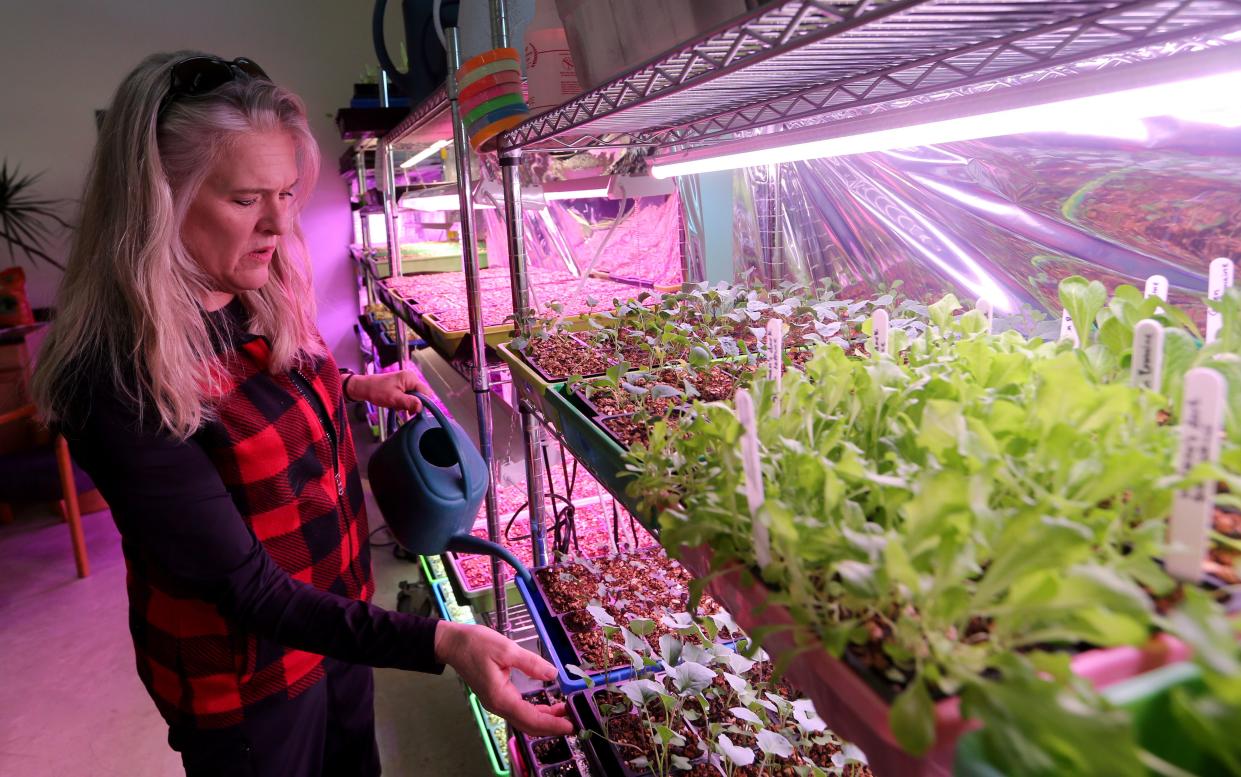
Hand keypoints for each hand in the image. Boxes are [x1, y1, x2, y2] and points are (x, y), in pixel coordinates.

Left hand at [347, 370, 430, 412]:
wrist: (364, 388)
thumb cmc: (376, 390)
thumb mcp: (393, 399)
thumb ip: (409, 402)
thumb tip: (421, 407)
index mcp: (410, 378)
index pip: (426, 392)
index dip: (424, 403)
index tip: (417, 411)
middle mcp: (410, 378)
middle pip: (421, 395)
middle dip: (414, 404)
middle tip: (403, 408)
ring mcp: (407, 382)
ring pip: (415, 397)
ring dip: (408, 404)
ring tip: (397, 404)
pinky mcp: (403, 386)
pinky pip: (409, 396)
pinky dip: (404, 402)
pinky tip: (396, 403)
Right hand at [434, 621, 573, 736]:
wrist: (452, 643)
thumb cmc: (476, 644)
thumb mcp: (506, 648)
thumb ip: (530, 663)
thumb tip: (552, 674)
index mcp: (500, 697)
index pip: (531, 718)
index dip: (552, 723)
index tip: (570, 724)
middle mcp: (498, 705)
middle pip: (528, 724)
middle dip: (551, 725)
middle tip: (573, 721)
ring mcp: (496, 702)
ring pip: (524, 719)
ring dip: (545, 719)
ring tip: (565, 712)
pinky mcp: (496, 696)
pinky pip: (519, 711)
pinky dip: (535, 712)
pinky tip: (547, 707)